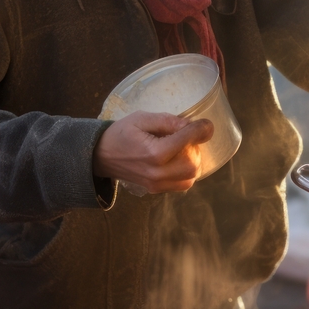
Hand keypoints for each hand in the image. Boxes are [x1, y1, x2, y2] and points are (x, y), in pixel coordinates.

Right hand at [93, 111, 213, 193]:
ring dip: (192, 161)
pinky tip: (176, 160)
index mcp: (153, 152)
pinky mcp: (156, 190)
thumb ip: (168, 121)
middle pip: (193, 164)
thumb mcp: (142, 118)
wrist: (101, 156)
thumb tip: (192, 124)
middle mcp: (157, 173)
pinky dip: (186, 172)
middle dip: (195, 148)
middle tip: (185, 138)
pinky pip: (182, 184)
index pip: (186, 141)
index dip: (201, 130)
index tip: (207, 125)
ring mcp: (157, 184)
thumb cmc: (121, 133)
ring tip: (180, 149)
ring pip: (191, 177)